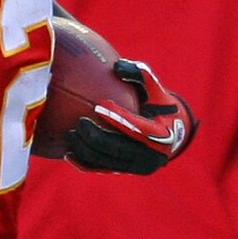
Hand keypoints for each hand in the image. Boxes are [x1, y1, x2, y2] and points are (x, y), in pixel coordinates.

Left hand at [63, 57, 195, 174]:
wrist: (170, 135)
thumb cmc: (159, 106)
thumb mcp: (156, 90)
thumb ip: (140, 75)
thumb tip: (117, 66)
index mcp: (161, 135)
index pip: (136, 128)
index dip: (117, 118)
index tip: (98, 106)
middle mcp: (149, 155)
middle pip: (116, 148)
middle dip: (95, 136)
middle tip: (79, 122)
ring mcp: (135, 167)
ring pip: (105, 161)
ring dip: (85, 149)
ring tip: (69, 134)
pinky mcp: (124, 172)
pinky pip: (100, 169)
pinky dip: (83, 163)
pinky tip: (67, 153)